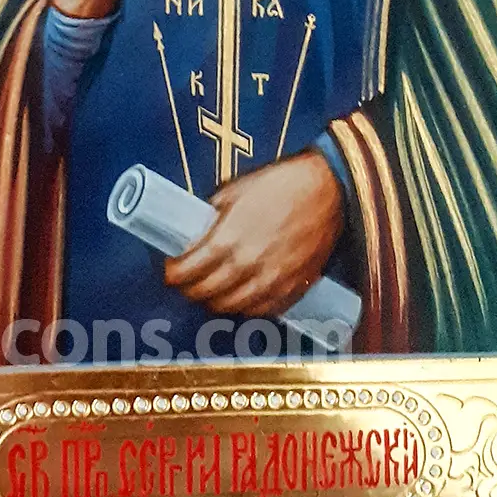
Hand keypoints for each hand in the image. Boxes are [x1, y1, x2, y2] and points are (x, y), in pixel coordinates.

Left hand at [164, 151, 343, 316]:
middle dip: (189, 289)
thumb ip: (213, 213)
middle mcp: (247, 266)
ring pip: (230, 308)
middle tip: (186, 281)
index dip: (172, 274)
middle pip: (205, 294)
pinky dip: (245, 307)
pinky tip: (241, 296)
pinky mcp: (291, 289)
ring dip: (215, 301)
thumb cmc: (281, 184)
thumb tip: (196, 229)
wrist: (327, 190)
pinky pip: (260, 311)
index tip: (170, 269)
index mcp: (228, 239)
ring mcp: (270, 281)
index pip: (187, 272)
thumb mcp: (236, 190)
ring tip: (211, 290)